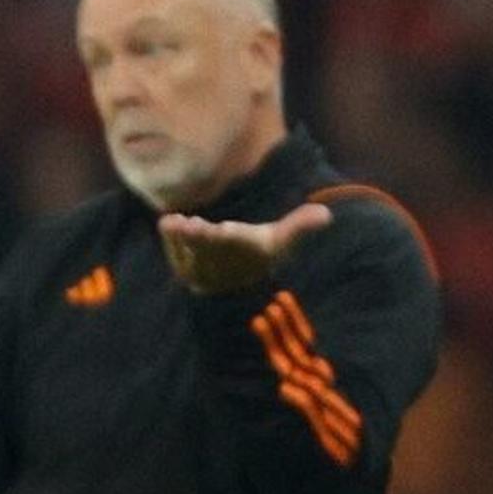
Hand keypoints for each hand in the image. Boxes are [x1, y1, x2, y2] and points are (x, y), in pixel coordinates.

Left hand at [156, 200, 330, 294]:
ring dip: (180, 239)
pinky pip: (176, 255)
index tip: (224, 229)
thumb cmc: (260, 250)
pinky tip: (166, 223)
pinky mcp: (184, 271)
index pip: (239, 245)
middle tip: (189, 224)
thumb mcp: (282, 238)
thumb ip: (300, 224)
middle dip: (200, 238)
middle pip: (210, 249)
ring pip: (189, 252)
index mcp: (246, 253)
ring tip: (172, 222)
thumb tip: (326, 214)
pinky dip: (171, 241)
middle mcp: (223, 265)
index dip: (231, 238)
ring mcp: (201, 270)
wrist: (238, 279)